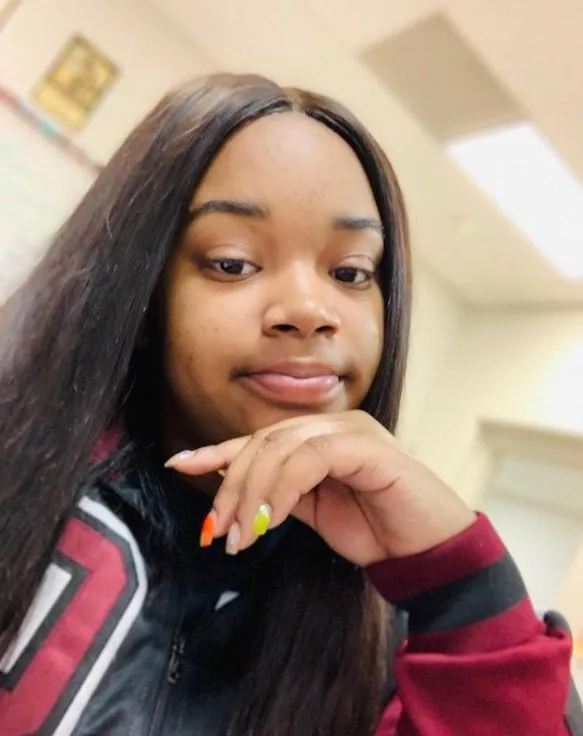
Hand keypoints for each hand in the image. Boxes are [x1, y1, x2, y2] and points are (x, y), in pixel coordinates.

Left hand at [166, 410, 475, 565]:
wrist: (427, 550)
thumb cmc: (374, 529)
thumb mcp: (312, 511)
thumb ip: (278, 492)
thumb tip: (231, 489)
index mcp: (321, 435)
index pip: (261, 439)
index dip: (218, 451)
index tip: (180, 465)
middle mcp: (334, 424)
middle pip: (263, 443)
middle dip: (230, 486)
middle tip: (216, 531)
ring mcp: (351, 430)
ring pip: (280, 448)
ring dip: (251, 495)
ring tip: (240, 538)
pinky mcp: (366, 445)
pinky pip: (309, 459)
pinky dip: (280, 489)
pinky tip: (269, 522)